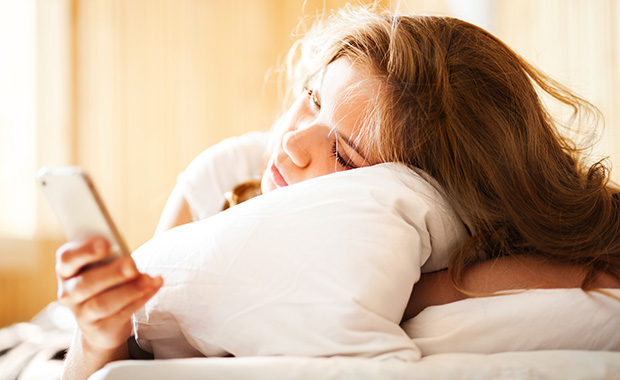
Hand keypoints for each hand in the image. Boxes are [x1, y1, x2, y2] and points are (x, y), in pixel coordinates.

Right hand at [56, 237, 162, 351]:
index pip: (67, 258)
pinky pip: (121, 314)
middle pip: (85, 283)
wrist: (101, 324)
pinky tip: (154, 286)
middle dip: (111, 273)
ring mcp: (82, 314)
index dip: (85, 250)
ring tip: (147, 279)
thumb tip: (128, 260)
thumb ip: (110, 257)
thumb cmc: (103, 282)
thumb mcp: (101, 266)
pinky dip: (140, 299)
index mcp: (67, 270)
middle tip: (131, 264)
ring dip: (128, 290)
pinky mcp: (100, 329)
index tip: (106, 244)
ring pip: (102, 304)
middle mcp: (68, 293)